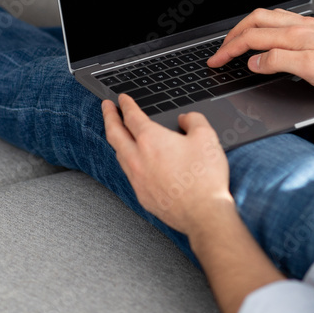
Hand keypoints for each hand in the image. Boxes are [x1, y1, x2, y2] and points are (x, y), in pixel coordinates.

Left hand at [102, 95, 232, 235]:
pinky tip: (133, 161)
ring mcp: (137, 179)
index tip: (122, 99)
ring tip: (117, 133)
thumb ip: (193, 120)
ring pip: (119, 154)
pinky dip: (126, 161)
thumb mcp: (207, 136)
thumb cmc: (205, 177)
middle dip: (109, 117)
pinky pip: (128, 173)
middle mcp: (138, 158)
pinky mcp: (142, 195)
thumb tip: (185, 119)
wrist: (204, 213)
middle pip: (115, 133)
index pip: (132, 116)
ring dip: (116, 139)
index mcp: (151, 140)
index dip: (126, 105)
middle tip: (106, 107)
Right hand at [207, 8, 313, 93]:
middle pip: (256, 20)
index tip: (215, 62)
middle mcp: (300, 26)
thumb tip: (254, 61)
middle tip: (220, 51)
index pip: (252, 38)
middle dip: (233, 34)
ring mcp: (308, 27)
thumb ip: (279, 62)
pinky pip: (283, 22)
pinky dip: (266, 28)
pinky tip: (268, 38)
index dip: (229, 49)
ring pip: (269, 18)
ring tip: (237, 41)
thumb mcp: (311, 71)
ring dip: (249, 28)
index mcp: (295, 34)